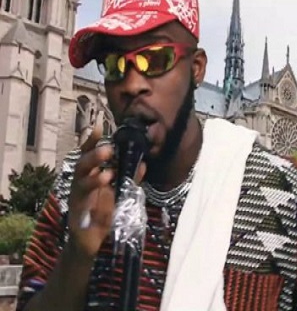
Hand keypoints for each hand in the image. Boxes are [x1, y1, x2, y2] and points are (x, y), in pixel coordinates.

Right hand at [68, 122, 145, 258]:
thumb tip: (143, 163)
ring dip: (93, 179)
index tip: (98, 127)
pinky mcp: (77, 222)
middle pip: (81, 166)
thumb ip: (130, 178)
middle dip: (93, 157)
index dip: (91, 142)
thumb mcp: (120, 193)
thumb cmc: (105, 214)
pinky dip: (98, 211)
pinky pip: (85, 214)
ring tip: (107, 175)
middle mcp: (81, 186)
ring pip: (80, 186)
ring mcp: (77, 203)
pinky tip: (108, 208)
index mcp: (90, 176)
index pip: (88, 155)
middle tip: (108, 150)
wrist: (91, 245)